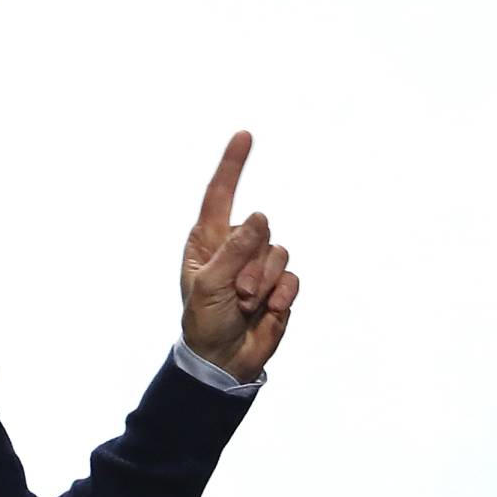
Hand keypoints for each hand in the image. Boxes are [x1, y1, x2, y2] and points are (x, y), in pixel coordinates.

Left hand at [179, 131, 300, 383]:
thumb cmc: (204, 321)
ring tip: (246, 305)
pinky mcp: (280, 286)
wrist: (224, 360)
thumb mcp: (209, 285)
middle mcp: (236, 246)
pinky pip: (292, 278)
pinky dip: (282, 296)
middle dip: (251, 265)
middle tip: (236, 294)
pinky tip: (268, 312)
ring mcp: (259, 266)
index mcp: (208, 240)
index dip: (233, 165)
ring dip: (264, 283)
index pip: (220, 195)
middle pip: (260, 230)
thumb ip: (234, 249)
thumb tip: (258, 216)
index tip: (244, 136)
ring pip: (279, 253)